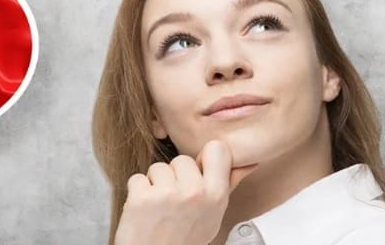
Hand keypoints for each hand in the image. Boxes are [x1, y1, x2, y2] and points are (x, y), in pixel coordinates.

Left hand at [113, 139, 258, 244]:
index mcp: (217, 195)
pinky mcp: (142, 199)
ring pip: (157, 167)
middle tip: (174, 202)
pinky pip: (137, 179)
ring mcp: (168, 194)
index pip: (217, 149)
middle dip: (174, 177)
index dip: (203, 160)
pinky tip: (144, 212)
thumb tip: (249, 164)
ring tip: (158, 208)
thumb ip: (228, 186)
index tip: (197, 174)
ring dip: (153, 185)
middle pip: (181, 159)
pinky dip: (136, 194)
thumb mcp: (213, 216)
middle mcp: (195, 193)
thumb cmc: (184, 241)